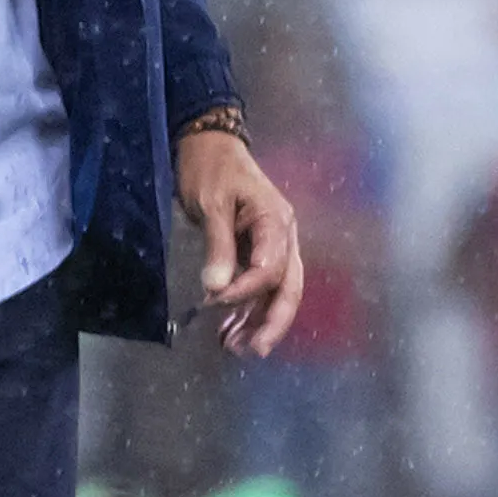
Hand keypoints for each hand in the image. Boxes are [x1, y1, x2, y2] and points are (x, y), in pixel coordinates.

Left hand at [176, 126, 303, 357]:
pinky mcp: (256, 252)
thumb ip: (218, 245)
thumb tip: (217, 287)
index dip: (245, 290)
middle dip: (273, 322)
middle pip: (288, 287)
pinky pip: (259, 288)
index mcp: (275, 221)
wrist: (209, 146)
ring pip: (275, 293)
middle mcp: (282, 237)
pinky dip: (247, 310)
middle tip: (252, 350)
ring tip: (235, 348)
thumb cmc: (212, 168)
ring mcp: (272, 246)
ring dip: (258, 322)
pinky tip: (230, 331)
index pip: (270, 268)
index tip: (214, 300)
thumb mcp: (212, 202)